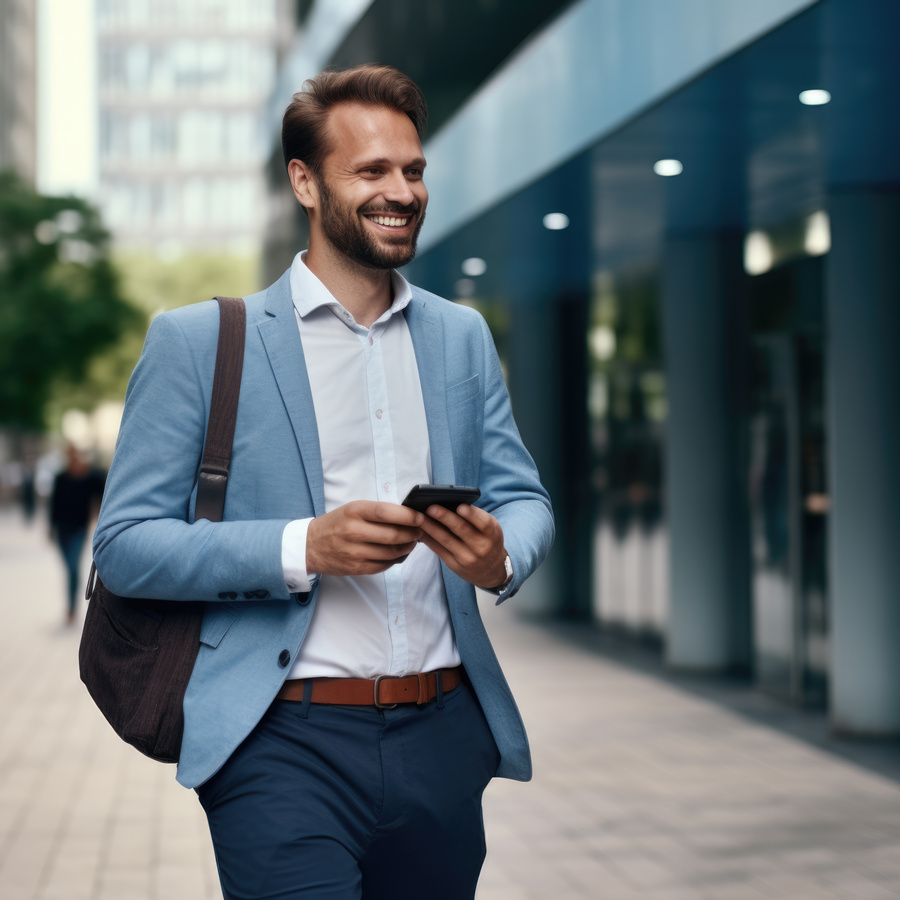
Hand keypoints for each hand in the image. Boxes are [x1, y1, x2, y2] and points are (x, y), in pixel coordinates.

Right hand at [306, 500, 423, 576]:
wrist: (310, 546)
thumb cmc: (336, 524)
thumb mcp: (353, 509)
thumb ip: (377, 512)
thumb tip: (408, 516)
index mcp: (354, 511)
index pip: (387, 512)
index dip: (408, 516)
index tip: (420, 518)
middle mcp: (353, 531)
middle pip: (393, 535)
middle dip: (412, 534)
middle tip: (420, 532)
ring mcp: (354, 552)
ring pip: (391, 552)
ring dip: (407, 548)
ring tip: (412, 542)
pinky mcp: (356, 568)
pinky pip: (384, 565)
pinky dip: (395, 559)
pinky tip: (398, 553)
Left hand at [417, 504, 507, 588]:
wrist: (492, 571)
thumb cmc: (488, 542)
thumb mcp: (490, 530)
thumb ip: (475, 518)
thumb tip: (449, 504)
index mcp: (492, 533)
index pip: (483, 523)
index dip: (472, 515)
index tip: (460, 507)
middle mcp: (481, 546)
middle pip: (461, 529)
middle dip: (444, 517)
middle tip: (431, 508)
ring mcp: (467, 557)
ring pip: (446, 539)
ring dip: (431, 527)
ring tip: (420, 517)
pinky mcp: (454, 565)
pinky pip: (439, 550)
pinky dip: (428, 538)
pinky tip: (420, 530)